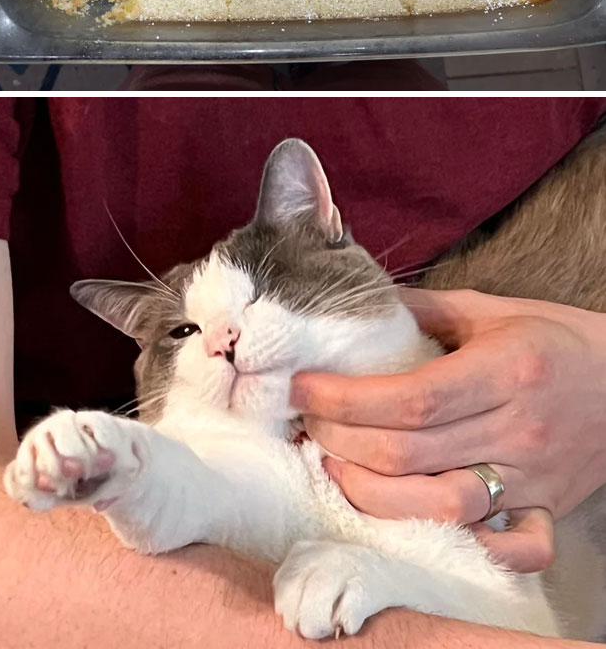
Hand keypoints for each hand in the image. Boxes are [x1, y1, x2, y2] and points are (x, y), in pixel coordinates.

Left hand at [291, 288, 605, 572]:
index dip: (345, 399)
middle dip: (341, 439)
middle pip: (411, 453)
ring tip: (336, 466)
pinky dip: (464, 545)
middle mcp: (518, 429)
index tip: (303, 389)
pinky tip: (417, 523)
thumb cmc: (556, 338)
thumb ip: (425, 310)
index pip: (409, 399)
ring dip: (374, 494)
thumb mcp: (493, 309)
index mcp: (504, 370)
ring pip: (442, 506)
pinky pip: (511, 550)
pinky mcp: (547, 511)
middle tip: (309, 422)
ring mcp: (534, 478)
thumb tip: (361, 310)